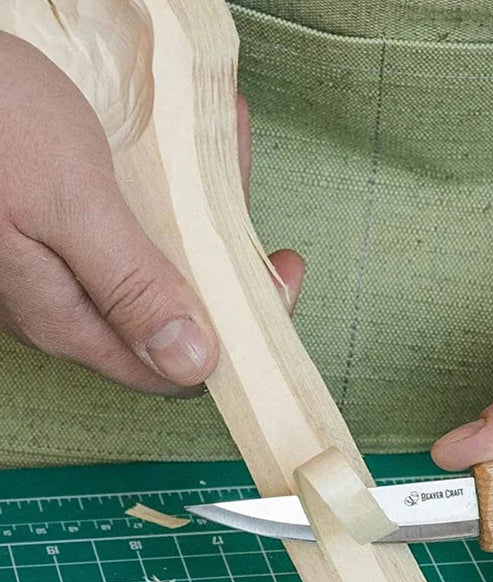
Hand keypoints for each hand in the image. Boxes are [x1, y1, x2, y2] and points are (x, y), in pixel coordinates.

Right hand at [0, 32, 302, 394]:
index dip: (238, 336)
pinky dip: (173, 198)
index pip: (178, 368)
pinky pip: (139, 233)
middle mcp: (73, 308)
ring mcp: (69, 273)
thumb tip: (193, 363)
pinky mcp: (67, 237)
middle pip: (178, 315)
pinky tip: (189, 157)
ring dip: (204, 223)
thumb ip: (130, 287)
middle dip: (228, 268)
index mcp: (71, 320)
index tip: (278, 280)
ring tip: (226, 159)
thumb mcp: (69, 206)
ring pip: (162, 269)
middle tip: (255, 214)